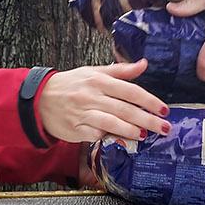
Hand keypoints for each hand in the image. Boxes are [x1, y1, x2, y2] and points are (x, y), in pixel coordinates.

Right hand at [36, 59, 170, 143]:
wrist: (40, 99)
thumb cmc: (71, 84)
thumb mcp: (94, 72)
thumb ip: (120, 71)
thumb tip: (144, 64)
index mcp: (99, 80)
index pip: (130, 90)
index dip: (149, 101)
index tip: (164, 110)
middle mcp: (92, 96)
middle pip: (125, 109)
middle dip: (147, 120)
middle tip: (164, 128)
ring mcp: (83, 113)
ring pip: (112, 123)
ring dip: (131, 130)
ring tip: (145, 135)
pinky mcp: (76, 129)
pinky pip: (97, 134)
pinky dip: (110, 137)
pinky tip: (123, 141)